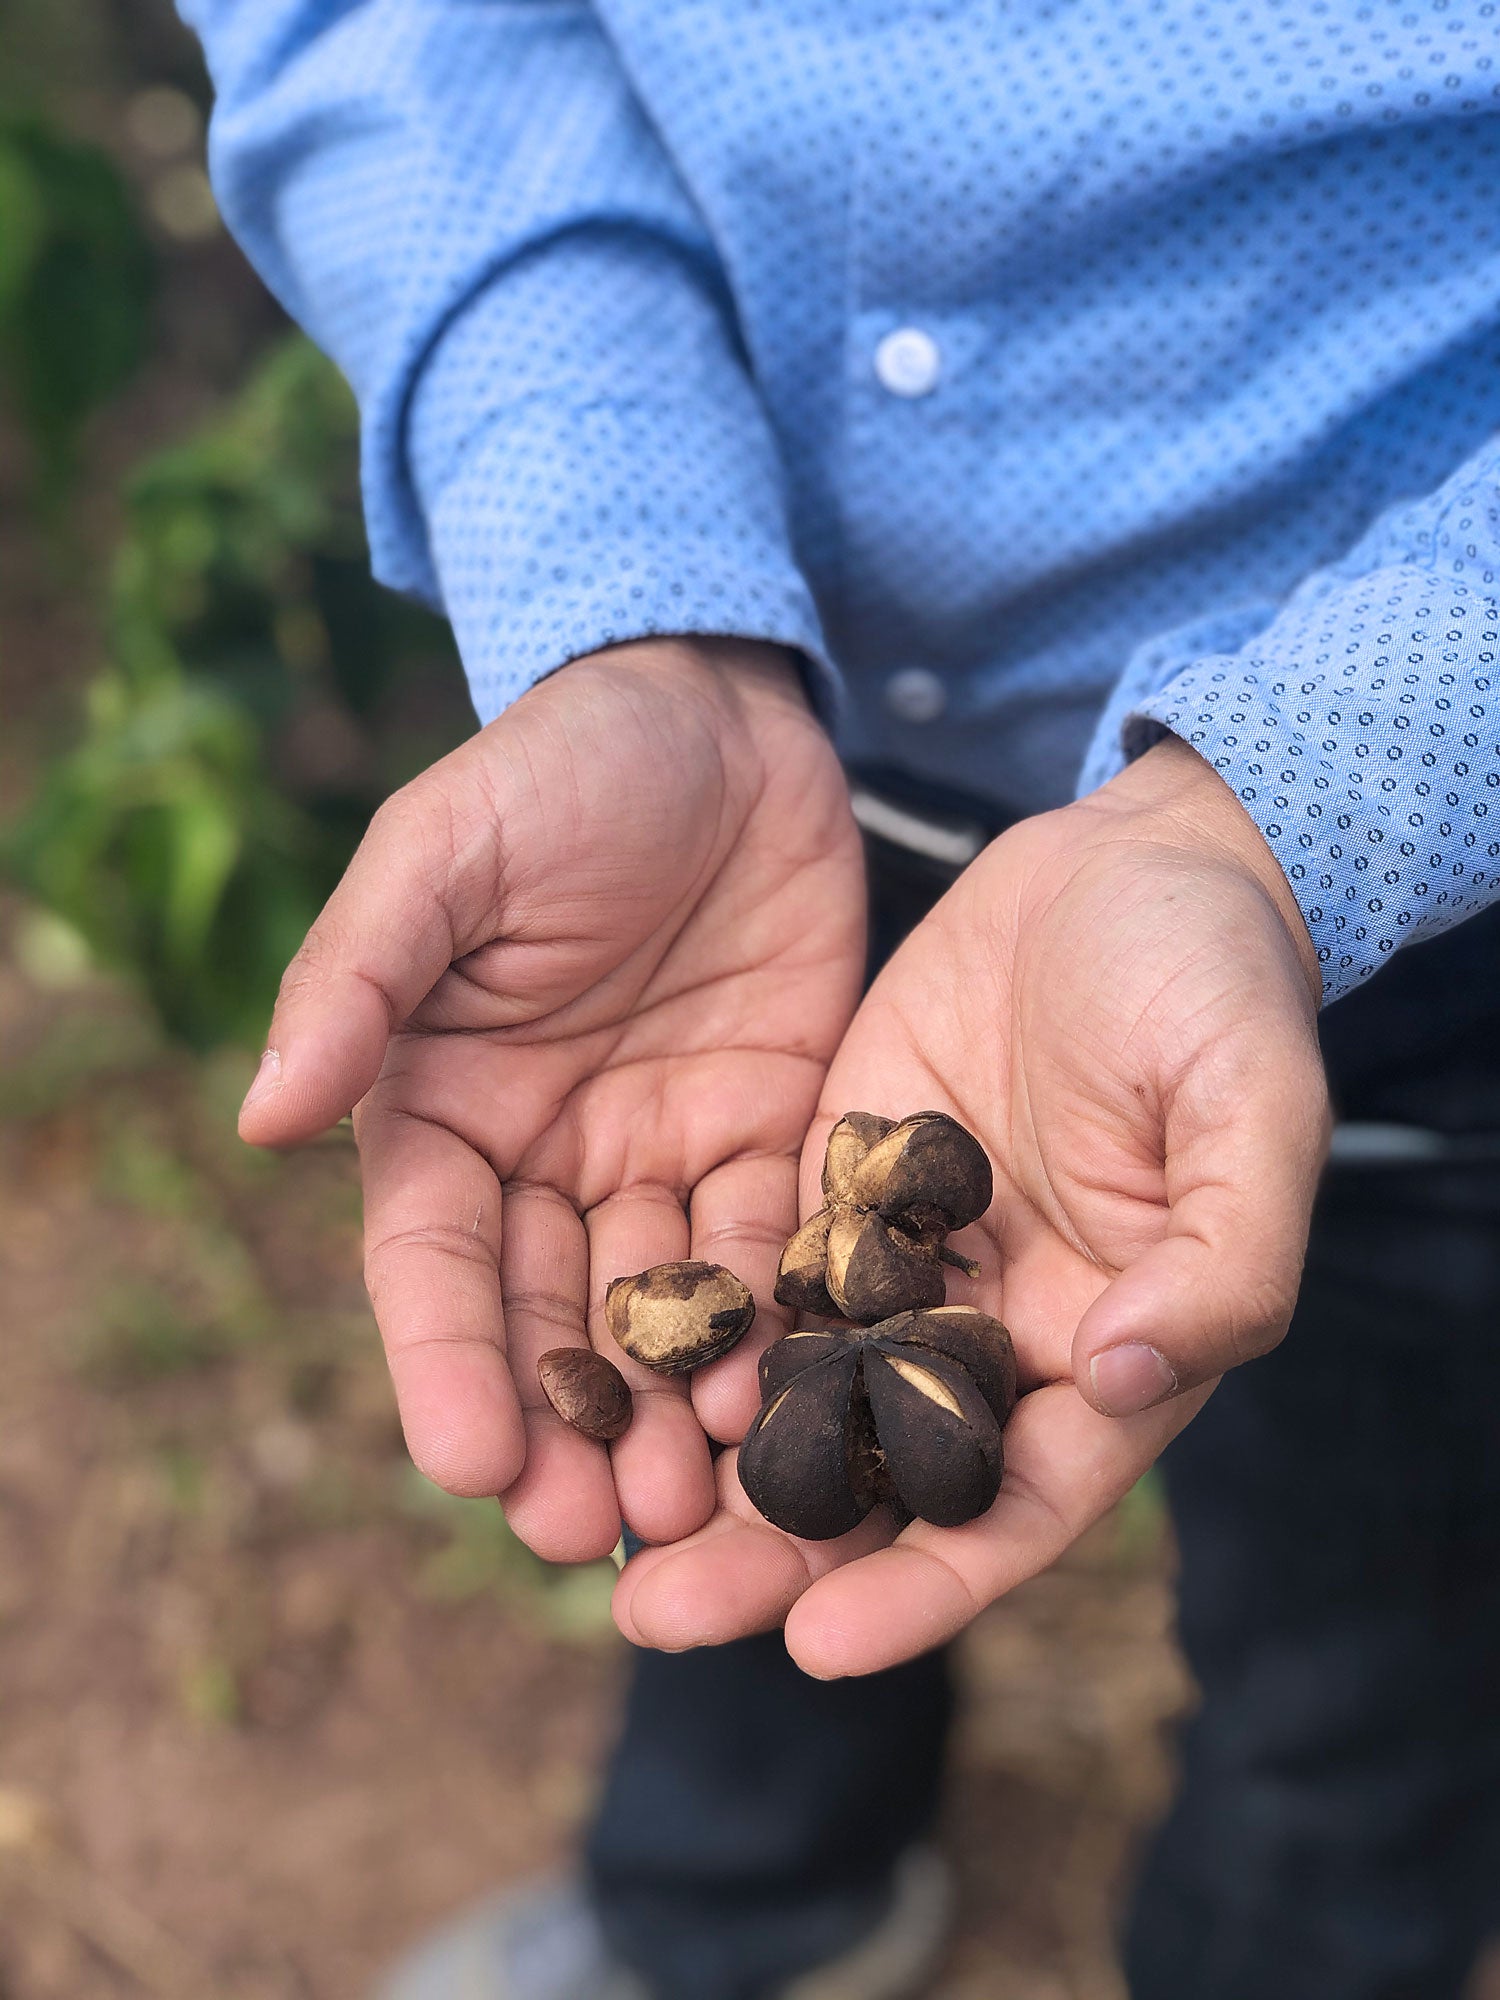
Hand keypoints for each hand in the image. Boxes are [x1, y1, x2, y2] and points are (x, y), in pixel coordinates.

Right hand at [238, 639, 864, 1558]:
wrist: (722, 718)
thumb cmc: (560, 770)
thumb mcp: (444, 856)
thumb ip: (359, 981)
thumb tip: (262, 1119)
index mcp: (440, 1106)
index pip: (432, 1262)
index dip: (447, 1363)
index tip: (471, 1464)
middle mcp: (545, 1156)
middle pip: (545, 1320)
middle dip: (565, 1428)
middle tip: (592, 1537)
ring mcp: (658, 1155)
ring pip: (659, 1315)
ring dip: (670, 1414)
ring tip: (698, 1509)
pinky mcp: (767, 1135)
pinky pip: (768, 1249)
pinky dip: (773, 1325)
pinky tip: (788, 1398)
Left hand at [615, 736, 1329, 1671]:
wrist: (1130, 859)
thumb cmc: (1219, 984)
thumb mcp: (1253, 1108)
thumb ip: (1223, 1257)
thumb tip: (1131, 1376)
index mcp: (1107, 1346)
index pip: (1011, 1505)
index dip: (924, 1586)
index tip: (817, 1645)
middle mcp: (992, 1328)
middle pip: (879, 1476)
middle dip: (772, 1553)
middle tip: (650, 1611)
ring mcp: (903, 1258)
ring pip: (799, 1394)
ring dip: (704, 1465)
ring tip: (593, 1522)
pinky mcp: (832, 1179)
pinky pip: (755, 1273)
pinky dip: (693, 1332)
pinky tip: (602, 1367)